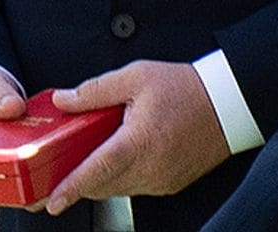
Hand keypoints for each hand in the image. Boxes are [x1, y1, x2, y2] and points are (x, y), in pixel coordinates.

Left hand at [44, 60, 229, 215]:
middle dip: (76, 184)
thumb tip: (64, 100)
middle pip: (103, 184)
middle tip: (51, 179)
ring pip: (118, 188)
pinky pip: (135, 186)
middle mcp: (150, 168)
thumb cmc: (185, 89)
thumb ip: (95, 90)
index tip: (53, 200)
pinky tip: (111, 159)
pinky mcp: (169, 183)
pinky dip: (118, 177)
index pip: (97, 170)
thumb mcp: (135, 76)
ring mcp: (161, 180)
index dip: (72, 187)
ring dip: (97, 179)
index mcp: (138, 142)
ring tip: (78, 162)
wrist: (226, 104)